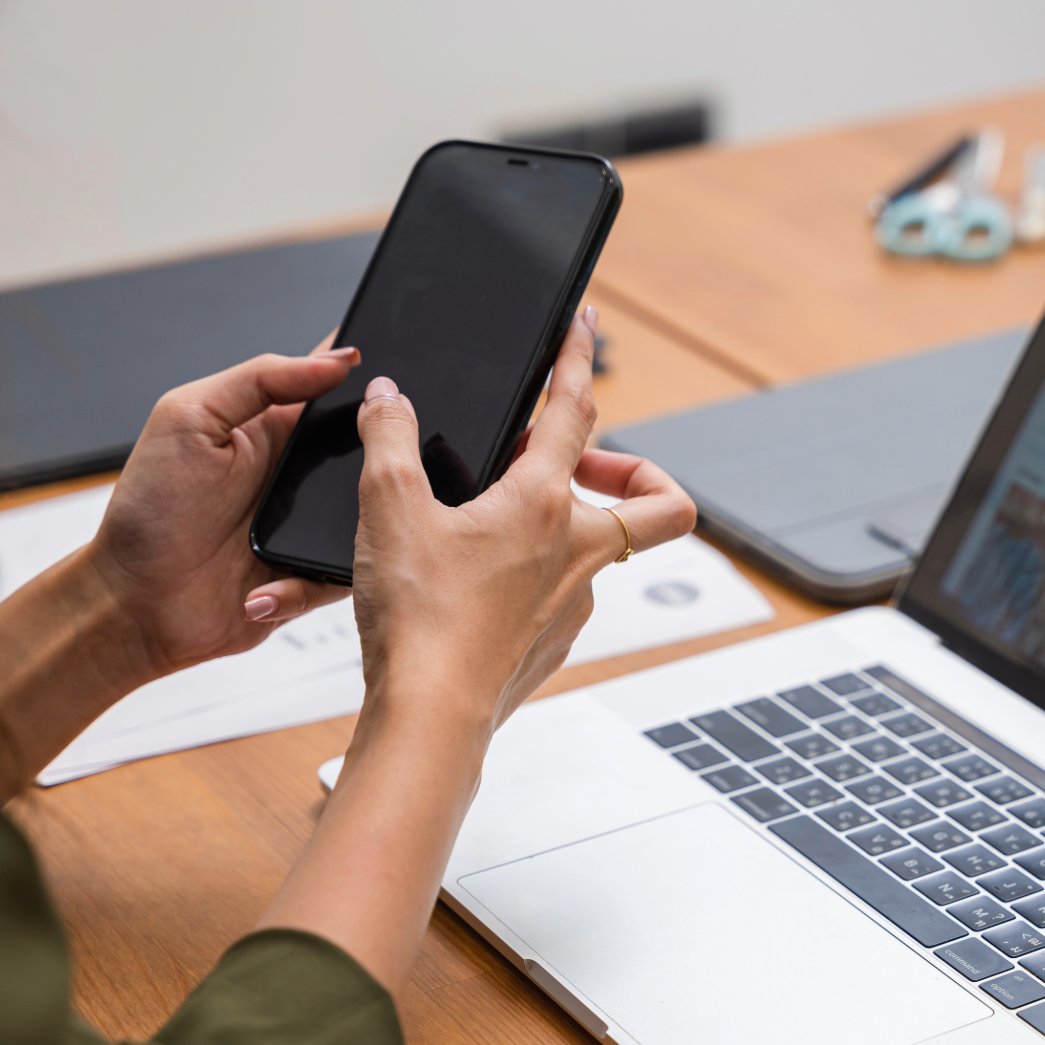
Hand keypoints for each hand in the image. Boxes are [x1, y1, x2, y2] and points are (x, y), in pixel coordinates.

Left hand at [81, 345, 358, 679]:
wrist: (135, 605)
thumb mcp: (188, 418)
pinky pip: (347, 571)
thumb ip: (259, 379)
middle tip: (383, 453)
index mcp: (273, 429)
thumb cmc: (148, 513)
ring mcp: (309, 528)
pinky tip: (271, 581)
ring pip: (373, 513)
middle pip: (372, 452)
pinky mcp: (315, 575)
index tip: (391, 370)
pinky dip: (320, 577)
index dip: (368, 377)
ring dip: (362, 520)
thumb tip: (334, 359)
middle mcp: (297, 476)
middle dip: (385, 450)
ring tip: (310, 532)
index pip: (334, 388)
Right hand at [350, 306, 694, 731]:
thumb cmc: (419, 621)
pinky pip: (566, 595)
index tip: (583, 325)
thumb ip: (388, 439)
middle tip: (583, 461)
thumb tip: (388, 396)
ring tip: (502, 520)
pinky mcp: (555, 644)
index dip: (578, 359)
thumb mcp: (386, 509)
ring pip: (602, 550)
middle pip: (657, 499)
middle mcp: (577, 552)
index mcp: (542, 504)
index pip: (578, 409)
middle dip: (635, 468)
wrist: (430, 719)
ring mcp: (574, 604)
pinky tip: (481, 581)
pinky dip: (540, 575)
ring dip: (569, 523)